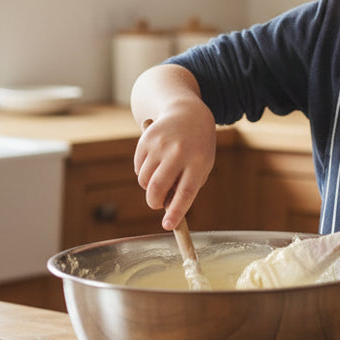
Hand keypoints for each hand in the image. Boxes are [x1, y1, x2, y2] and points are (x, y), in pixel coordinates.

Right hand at [133, 102, 215, 229]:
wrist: (188, 113)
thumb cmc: (198, 147)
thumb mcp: (202, 165)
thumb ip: (187, 185)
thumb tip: (165, 206)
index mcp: (198, 162)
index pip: (185, 193)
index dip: (175, 212)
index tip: (167, 226)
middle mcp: (178, 152)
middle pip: (158, 188)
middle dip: (154, 203)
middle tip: (157, 204)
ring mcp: (160, 145)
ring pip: (144, 180)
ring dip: (149, 187)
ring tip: (161, 177)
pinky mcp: (146, 140)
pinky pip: (138, 168)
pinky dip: (143, 173)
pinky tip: (155, 163)